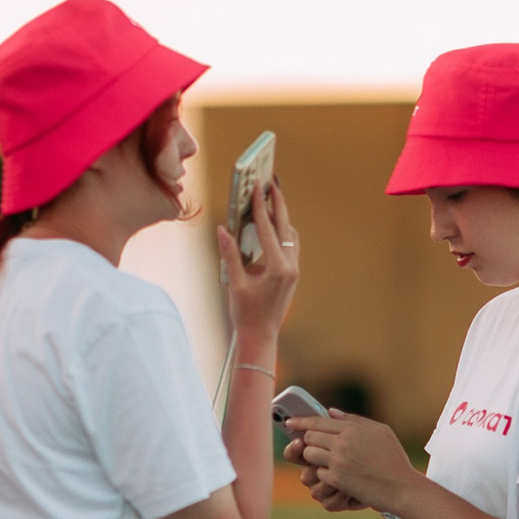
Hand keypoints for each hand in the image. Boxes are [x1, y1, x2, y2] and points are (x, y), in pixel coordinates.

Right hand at [214, 183, 299, 346]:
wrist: (260, 335)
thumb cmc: (245, 313)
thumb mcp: (234, 283)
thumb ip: (230, 254)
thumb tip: (223, 229)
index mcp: (277, 268)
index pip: (267, 230)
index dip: (260, 207)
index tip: (256, 188)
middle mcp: (290, 266)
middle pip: (284, 226)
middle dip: (278, 203)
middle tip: (271, 183)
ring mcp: (294, 269)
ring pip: (291, 234)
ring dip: (281, 216)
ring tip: (272, 199)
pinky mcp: (293, 273)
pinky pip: (291, 244)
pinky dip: (282, 231)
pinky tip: (273, 225)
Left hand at [294, 412, 415, 514]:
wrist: (401, 488)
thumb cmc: (394, 459)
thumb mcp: (381, 432)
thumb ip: (355, 420)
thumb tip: (330, 412)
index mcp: (353, 428)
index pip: (318, 421)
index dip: (301, 421)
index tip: (289, 422)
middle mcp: (342, 443)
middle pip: (310, 437)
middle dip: (309, 441)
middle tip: (313, 445)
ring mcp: (338, 461)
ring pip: (309, 454)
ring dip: (314, 457)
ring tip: (325, 460)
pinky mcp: (336, 479)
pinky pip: (318, 472)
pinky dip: (324, 473)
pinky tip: (337, 475)